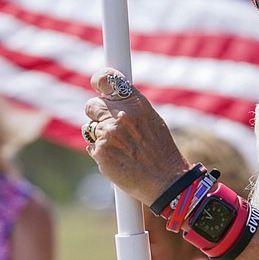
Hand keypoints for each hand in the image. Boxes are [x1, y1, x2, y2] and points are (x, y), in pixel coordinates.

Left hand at [84, 68, 191, 204]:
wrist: (167, 181)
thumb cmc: (161, 152)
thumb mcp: (152, 120)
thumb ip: (130, 108)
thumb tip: (109, 99)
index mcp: (137, 103)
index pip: (108, 78)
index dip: (100, 80)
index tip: (98, 84)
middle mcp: (122, 114)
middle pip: (92, 105)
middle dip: (97, 114)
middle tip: (110, 126)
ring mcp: (109, 133)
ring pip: (91, 128)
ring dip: (100, 136)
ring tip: (121, 148)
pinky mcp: (101, 151)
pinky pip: (92, 146)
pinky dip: (102, 153)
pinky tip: (119, 159)